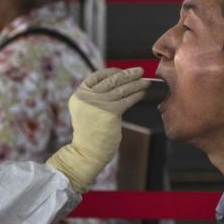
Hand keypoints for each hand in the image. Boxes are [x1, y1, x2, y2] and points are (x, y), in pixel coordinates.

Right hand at [46, 67, 149, 192]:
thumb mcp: (87, 111)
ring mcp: (97, 104)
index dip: (112, 72)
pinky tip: (143, 92)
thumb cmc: (90, 134)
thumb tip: (117, 84)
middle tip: (140, 71)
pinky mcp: (110, 112)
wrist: (87, 152)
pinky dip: (137, 95)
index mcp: (78, 95)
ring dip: (136, 84)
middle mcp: (86, 97)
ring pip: (121, 89)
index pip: (96, 76)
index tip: (123, 71)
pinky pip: (127, 100)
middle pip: (110, 80)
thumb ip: (95, 98)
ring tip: (146, 82)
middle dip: (128, 74)